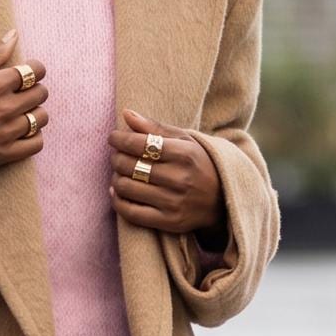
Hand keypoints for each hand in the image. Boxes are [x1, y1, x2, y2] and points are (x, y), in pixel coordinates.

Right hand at [0, 29, 48, 188]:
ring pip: (41, 118)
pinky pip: (36, 144)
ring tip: (20, 112)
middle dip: (35, 89)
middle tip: (21, 92)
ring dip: (35, 112)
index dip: (35, 69)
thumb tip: (14, 35)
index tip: (27, 72)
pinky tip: (22, 132)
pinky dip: (34, 137)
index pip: (34, 71)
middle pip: (41, 94)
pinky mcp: (3, 154)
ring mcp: (6, 133)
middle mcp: (5, 108)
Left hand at [108, 110, 224, 239]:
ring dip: (115, 178)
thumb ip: (154, 127)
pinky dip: (117, 200)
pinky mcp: (168, 221)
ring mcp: (174, 202)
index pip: (140, 144)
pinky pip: (130, 213)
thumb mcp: (184, 141)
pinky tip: (117, 191)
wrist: (222, 199)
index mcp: (184, 154)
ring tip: (119, 173)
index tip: (113, 137)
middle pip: (130, 165)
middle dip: (117, 158)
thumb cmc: (198, 163)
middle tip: (117, 155)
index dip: (120, 139)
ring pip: (127, 188)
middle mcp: (180, 178)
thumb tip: (126, 113)